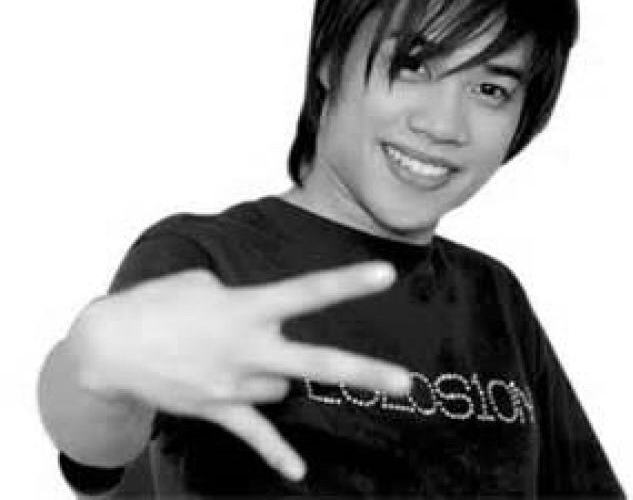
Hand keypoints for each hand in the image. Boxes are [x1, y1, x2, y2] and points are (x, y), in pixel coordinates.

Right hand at [71, 262, 410, 480]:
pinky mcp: (217, 409)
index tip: (385, 274)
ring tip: (236, 354)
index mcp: (245, 307)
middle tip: (408, 384)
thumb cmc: (156, 303)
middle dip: (363, 373)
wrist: (109, 347)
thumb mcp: (199, 282)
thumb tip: (256, 317)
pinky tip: (298, 473)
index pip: (307, 292)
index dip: (348, 282)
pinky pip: (253, 435)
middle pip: (315, 363)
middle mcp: (247, 348)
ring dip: (273, 372)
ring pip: (281, 386)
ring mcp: (234, 383)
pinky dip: (275, 452)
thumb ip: (238, 299)